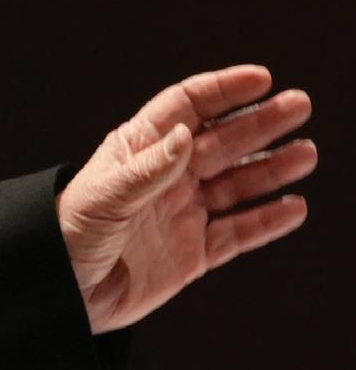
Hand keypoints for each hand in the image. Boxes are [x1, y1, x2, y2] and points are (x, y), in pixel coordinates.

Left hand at [56, 65, 314, 333]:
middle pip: (221, 141)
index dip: (222, 91)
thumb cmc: (70, 233)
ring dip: (271, 167)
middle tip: (300, 104)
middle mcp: (166, 175)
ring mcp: (183, 212)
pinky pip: (238, 233)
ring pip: (237, 183)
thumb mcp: (104, 196)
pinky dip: (267, 221)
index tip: (260, 79)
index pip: (187, 107)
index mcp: (140, 149)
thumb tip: (187, 135)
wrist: (63, 291)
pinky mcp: (193, 251)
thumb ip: (147, 170)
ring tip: (306, 152)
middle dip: (259, 122)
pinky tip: (294, 207)